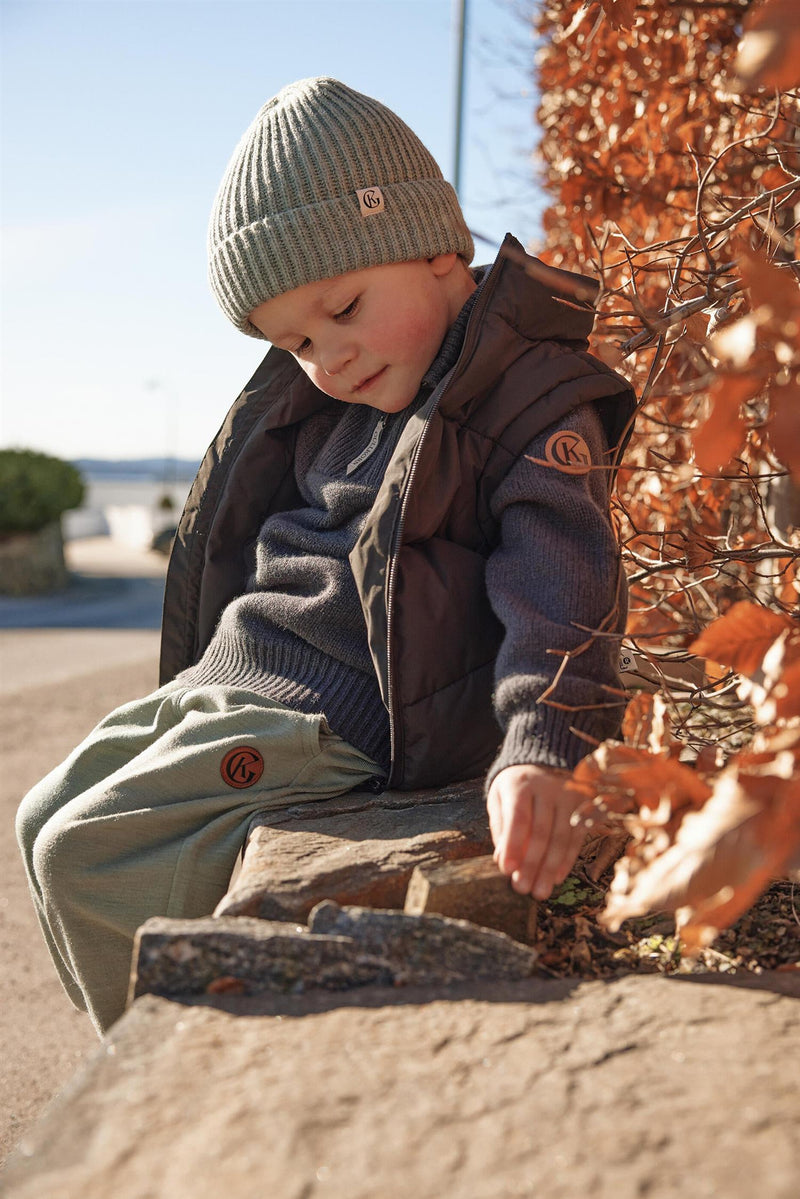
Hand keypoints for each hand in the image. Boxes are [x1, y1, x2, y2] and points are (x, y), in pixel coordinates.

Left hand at [487, 763, 585, 898]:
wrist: (544, 761)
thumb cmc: (516, 787)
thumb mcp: (500, 799)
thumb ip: (501, 827)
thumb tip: (503, 861)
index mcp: (521, 784)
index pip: (519, 818)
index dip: (513, 845)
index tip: (507, 871)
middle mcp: (548, 788)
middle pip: (541, 832)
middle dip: (531, 865)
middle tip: (522, 889)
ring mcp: (569, 796)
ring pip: (561, 838)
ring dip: (550, 869)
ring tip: (540, 892)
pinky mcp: (584, 805)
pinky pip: (576, 837)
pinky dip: (567, 860)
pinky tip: (557, 878)